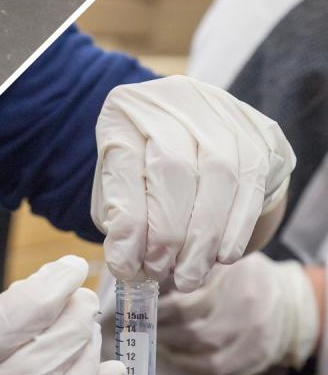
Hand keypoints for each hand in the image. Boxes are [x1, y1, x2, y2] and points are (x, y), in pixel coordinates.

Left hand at [91, 75, 294, 290]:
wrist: (192, 135)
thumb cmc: (145, 168)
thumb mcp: (117, 186)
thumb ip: (119, 219)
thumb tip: (128, 262)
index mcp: (124, 110)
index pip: (124, 164)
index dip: (127, 221)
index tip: (125, 265)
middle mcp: (172, 99)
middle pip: (173, 168)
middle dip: (168, 233)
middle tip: (161, 271)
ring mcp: (220, 110)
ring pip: (219, 175)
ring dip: (204, 238)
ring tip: (188, 275)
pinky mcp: (257, 131)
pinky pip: (251, 183)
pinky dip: (235, 227)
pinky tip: (221, 255)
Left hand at [157, 252, 317, 374]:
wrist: (288, 296)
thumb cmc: (246, 276)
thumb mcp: (222, 263)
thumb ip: (193, 271)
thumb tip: (151, 280)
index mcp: (236, 285)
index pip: (186, 306)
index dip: (161, 311)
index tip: (146, 308)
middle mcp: (249, 316)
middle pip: (195, 333)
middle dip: (165, 333)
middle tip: (149, 327)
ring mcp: (255, 340)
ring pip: (207, 357)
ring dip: (177, 352)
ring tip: (161, 341)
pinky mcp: (257, 358)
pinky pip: (219, 368)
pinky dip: (194, 364)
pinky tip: (179, 354)